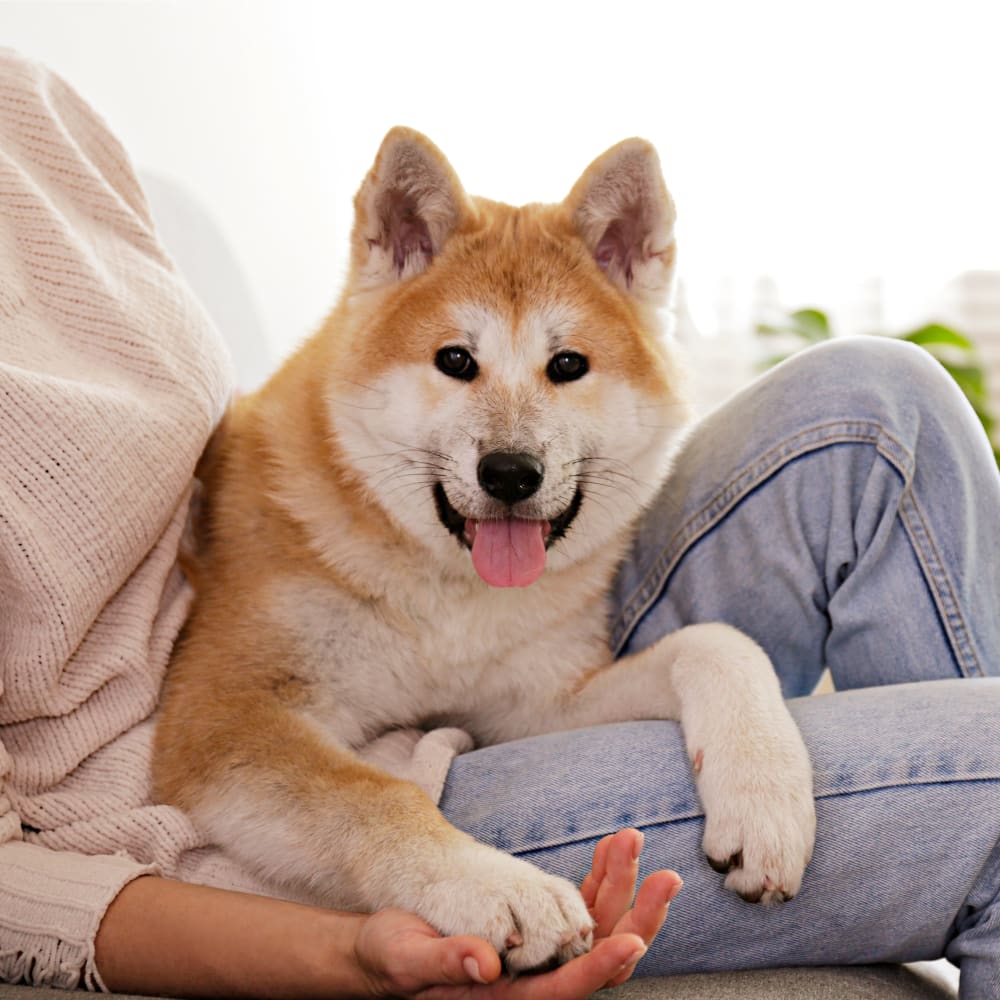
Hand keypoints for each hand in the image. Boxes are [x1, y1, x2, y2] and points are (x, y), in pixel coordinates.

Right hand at [354, 828, 681, 997]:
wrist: (386, 946)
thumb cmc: (392, 956)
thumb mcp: (407, 958)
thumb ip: (445, 962)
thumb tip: (486, 964)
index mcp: (510, 999)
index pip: (567, 988)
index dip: (600, 966)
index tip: (631, 940)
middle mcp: (536, 981)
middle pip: (601, 958)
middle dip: (637, 918)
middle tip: (666, 877)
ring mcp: (542, 956)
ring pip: (597, 928)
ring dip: (620, 885)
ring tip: (632, 840)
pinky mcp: (538, 931)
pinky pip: (580, 908)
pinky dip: (596, 878)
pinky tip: (608, 849)